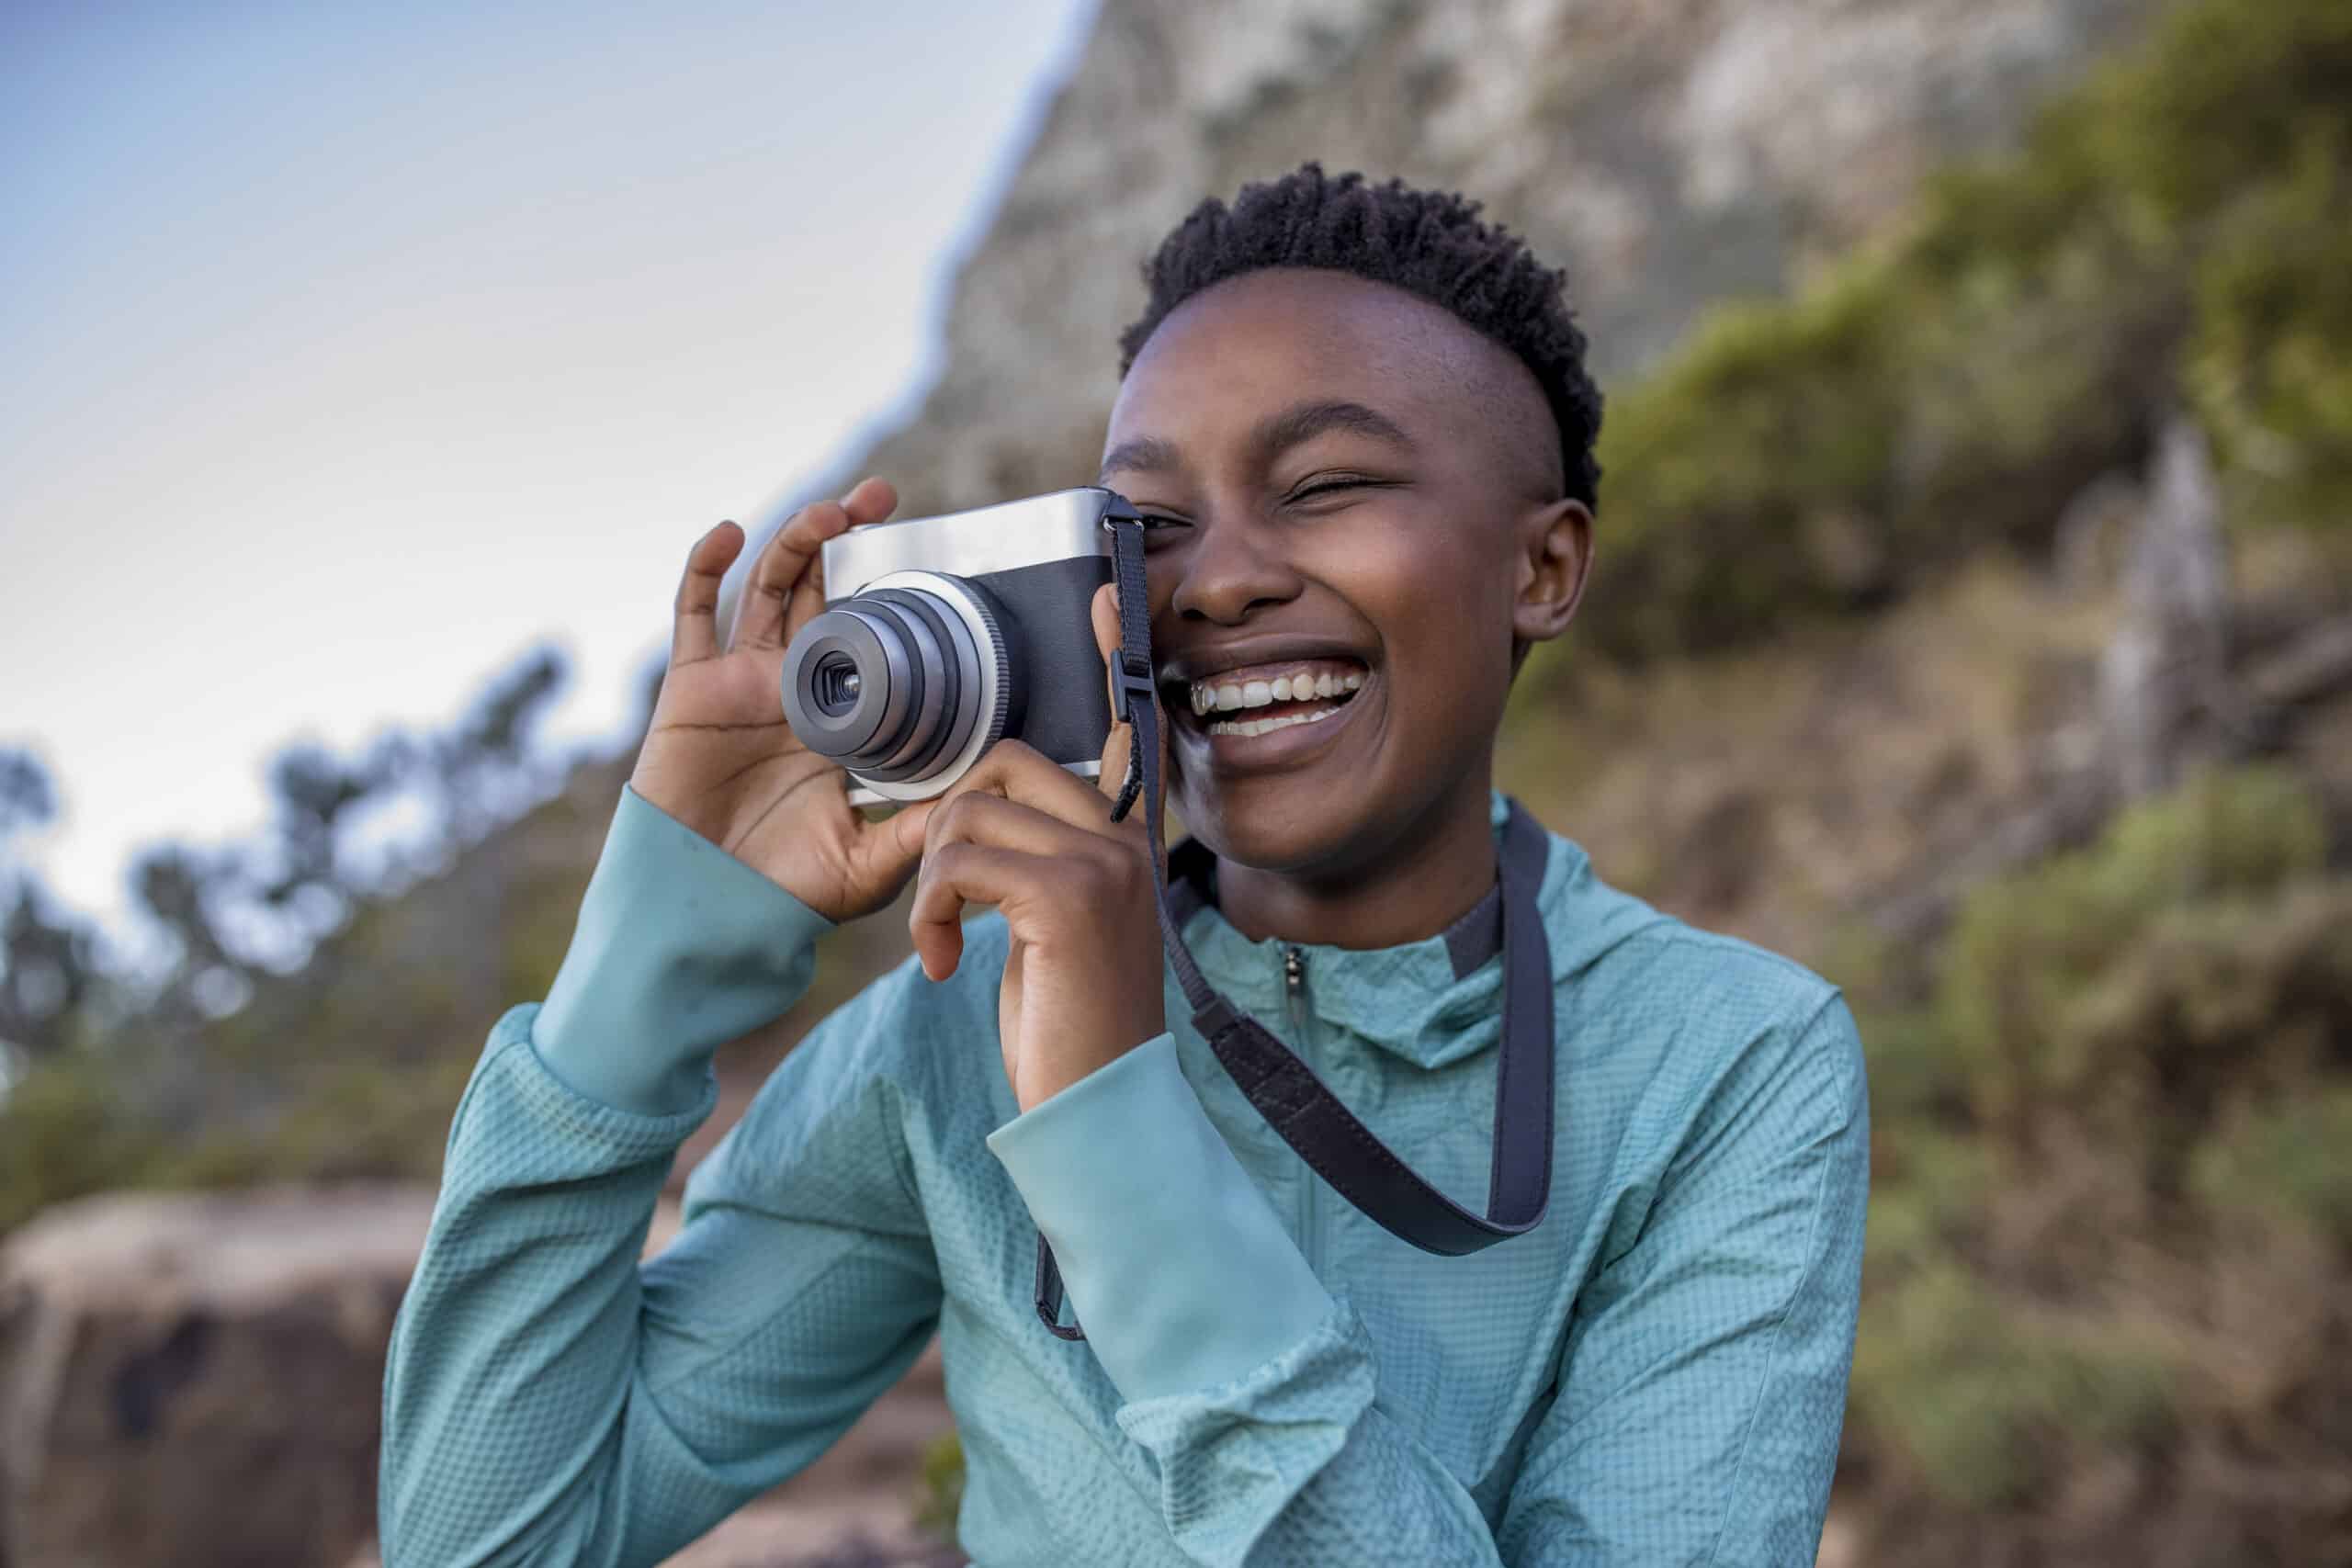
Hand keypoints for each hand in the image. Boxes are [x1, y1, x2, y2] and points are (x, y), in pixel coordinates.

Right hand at [630, 477, 940, 923]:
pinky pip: (693, 613)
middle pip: (821, 589)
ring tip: (831, 513)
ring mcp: (742, 681)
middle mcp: (794, 685)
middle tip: (882, 499)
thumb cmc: (788, 892)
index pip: (870, 631)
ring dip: (795, 540)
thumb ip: (919, 829)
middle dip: (846, 536)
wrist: (708, 913)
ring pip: (769, 588)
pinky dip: (705, 566)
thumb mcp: (873, 862)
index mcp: (841, 715)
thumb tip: (979, 802)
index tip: (934, 559)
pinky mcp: (694, 688)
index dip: (893, 592)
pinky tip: (731, 533)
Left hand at [909, 583, 1171, 1112]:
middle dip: (948, 821)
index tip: (1102, 594)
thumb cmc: (1069, 1029)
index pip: (1120, 733)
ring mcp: (1102, 866)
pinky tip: (948, 964)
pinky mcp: (1068, 899)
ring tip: (946, 942)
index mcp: (1126, 845)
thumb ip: (1041, 871)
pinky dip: (932, 911)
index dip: (1109, 660)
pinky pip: (960, 860)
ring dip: (932, 879)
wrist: (1098, 1114)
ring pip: (970, 810)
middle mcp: (1125, 844)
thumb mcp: (1057, 936)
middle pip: (1005, 761)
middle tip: (946, 900)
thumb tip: (984, 825)